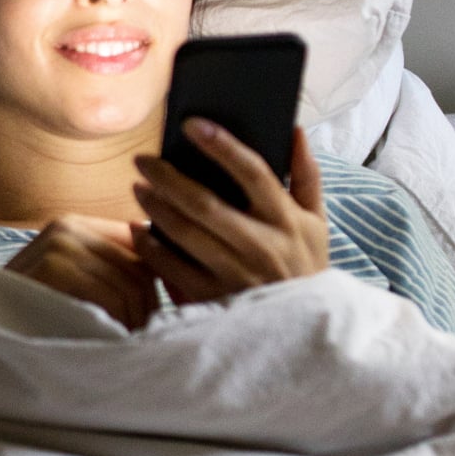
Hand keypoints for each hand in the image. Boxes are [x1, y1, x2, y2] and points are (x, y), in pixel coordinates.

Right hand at [6, 216, 157, 331]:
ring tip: (123, 347)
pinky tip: (106, 342)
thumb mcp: (73, 284)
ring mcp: (59, 243)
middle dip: (149, 308)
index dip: (160, 279)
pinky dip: (118, 325)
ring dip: (135, 322)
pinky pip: (113, 297)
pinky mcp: (54, 266)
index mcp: (74, 224)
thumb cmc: (31, 317)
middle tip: (141, 340)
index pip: (141, 243)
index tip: (158, 315)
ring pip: (132, 284)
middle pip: (142, 266)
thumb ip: (110, 267)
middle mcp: (67, 225)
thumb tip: (167, 259)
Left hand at [131, 123, 329, 307]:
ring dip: (155, 208)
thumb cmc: (306, 266)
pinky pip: (173, 269)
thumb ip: (306, 175)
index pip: (253, 172)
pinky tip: (137, 230)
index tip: (191, 123)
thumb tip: (295, 130)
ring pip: (185, 234)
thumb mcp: (317, 222)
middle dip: (168, 177)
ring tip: (138, 188)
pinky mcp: (215, 299)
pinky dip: (150, 248)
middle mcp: (261, 245)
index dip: (221, 145)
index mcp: (286, 220)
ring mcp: (236, 274)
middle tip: (143, 160)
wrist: (304, 331)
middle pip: (206, 203)